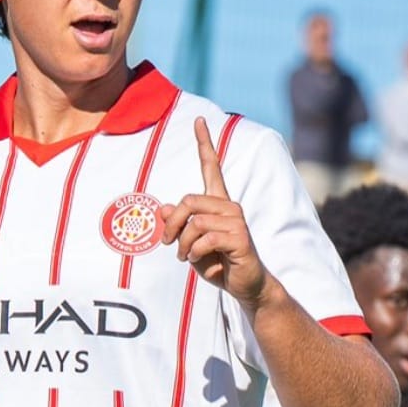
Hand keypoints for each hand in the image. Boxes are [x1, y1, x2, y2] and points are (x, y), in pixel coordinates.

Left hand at [157, 117, 271, 307]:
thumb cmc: (218, 263)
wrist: (245, 285)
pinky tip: (196, 259)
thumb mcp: (190, 243)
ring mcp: (236, 221)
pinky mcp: (240, 237)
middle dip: (172, 223)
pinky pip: (206, 238)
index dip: (204, 143)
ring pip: (195, 221)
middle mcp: (229, 206)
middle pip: (189, 200)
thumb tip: (162, 208)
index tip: (198, 121)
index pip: (211, 167)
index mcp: (218, 203)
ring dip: (183, 243)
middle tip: (168, 243)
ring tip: (186, 256)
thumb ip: (178, 225)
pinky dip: (194, 251)